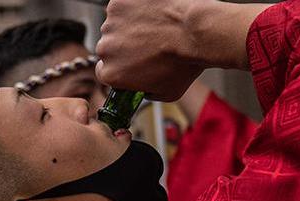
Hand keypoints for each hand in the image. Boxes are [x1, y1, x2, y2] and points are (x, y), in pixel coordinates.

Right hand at [95, 0, 268, 100]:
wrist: (196, 32)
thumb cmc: (185, 62)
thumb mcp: (167, 93)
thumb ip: (147, 92)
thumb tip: (145, 87)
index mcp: (112, 74)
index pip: (103, 71)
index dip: (118, 67)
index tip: (129, 62)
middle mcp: (106, 48)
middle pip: (108, 47)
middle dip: (124, 46)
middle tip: (148, 43)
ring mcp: (111, 23)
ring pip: (115, 25)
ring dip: (129, 26)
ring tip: (153, 27)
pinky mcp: (119, 2)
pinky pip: (123, 6)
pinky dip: (134, 8)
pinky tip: (152, 13)